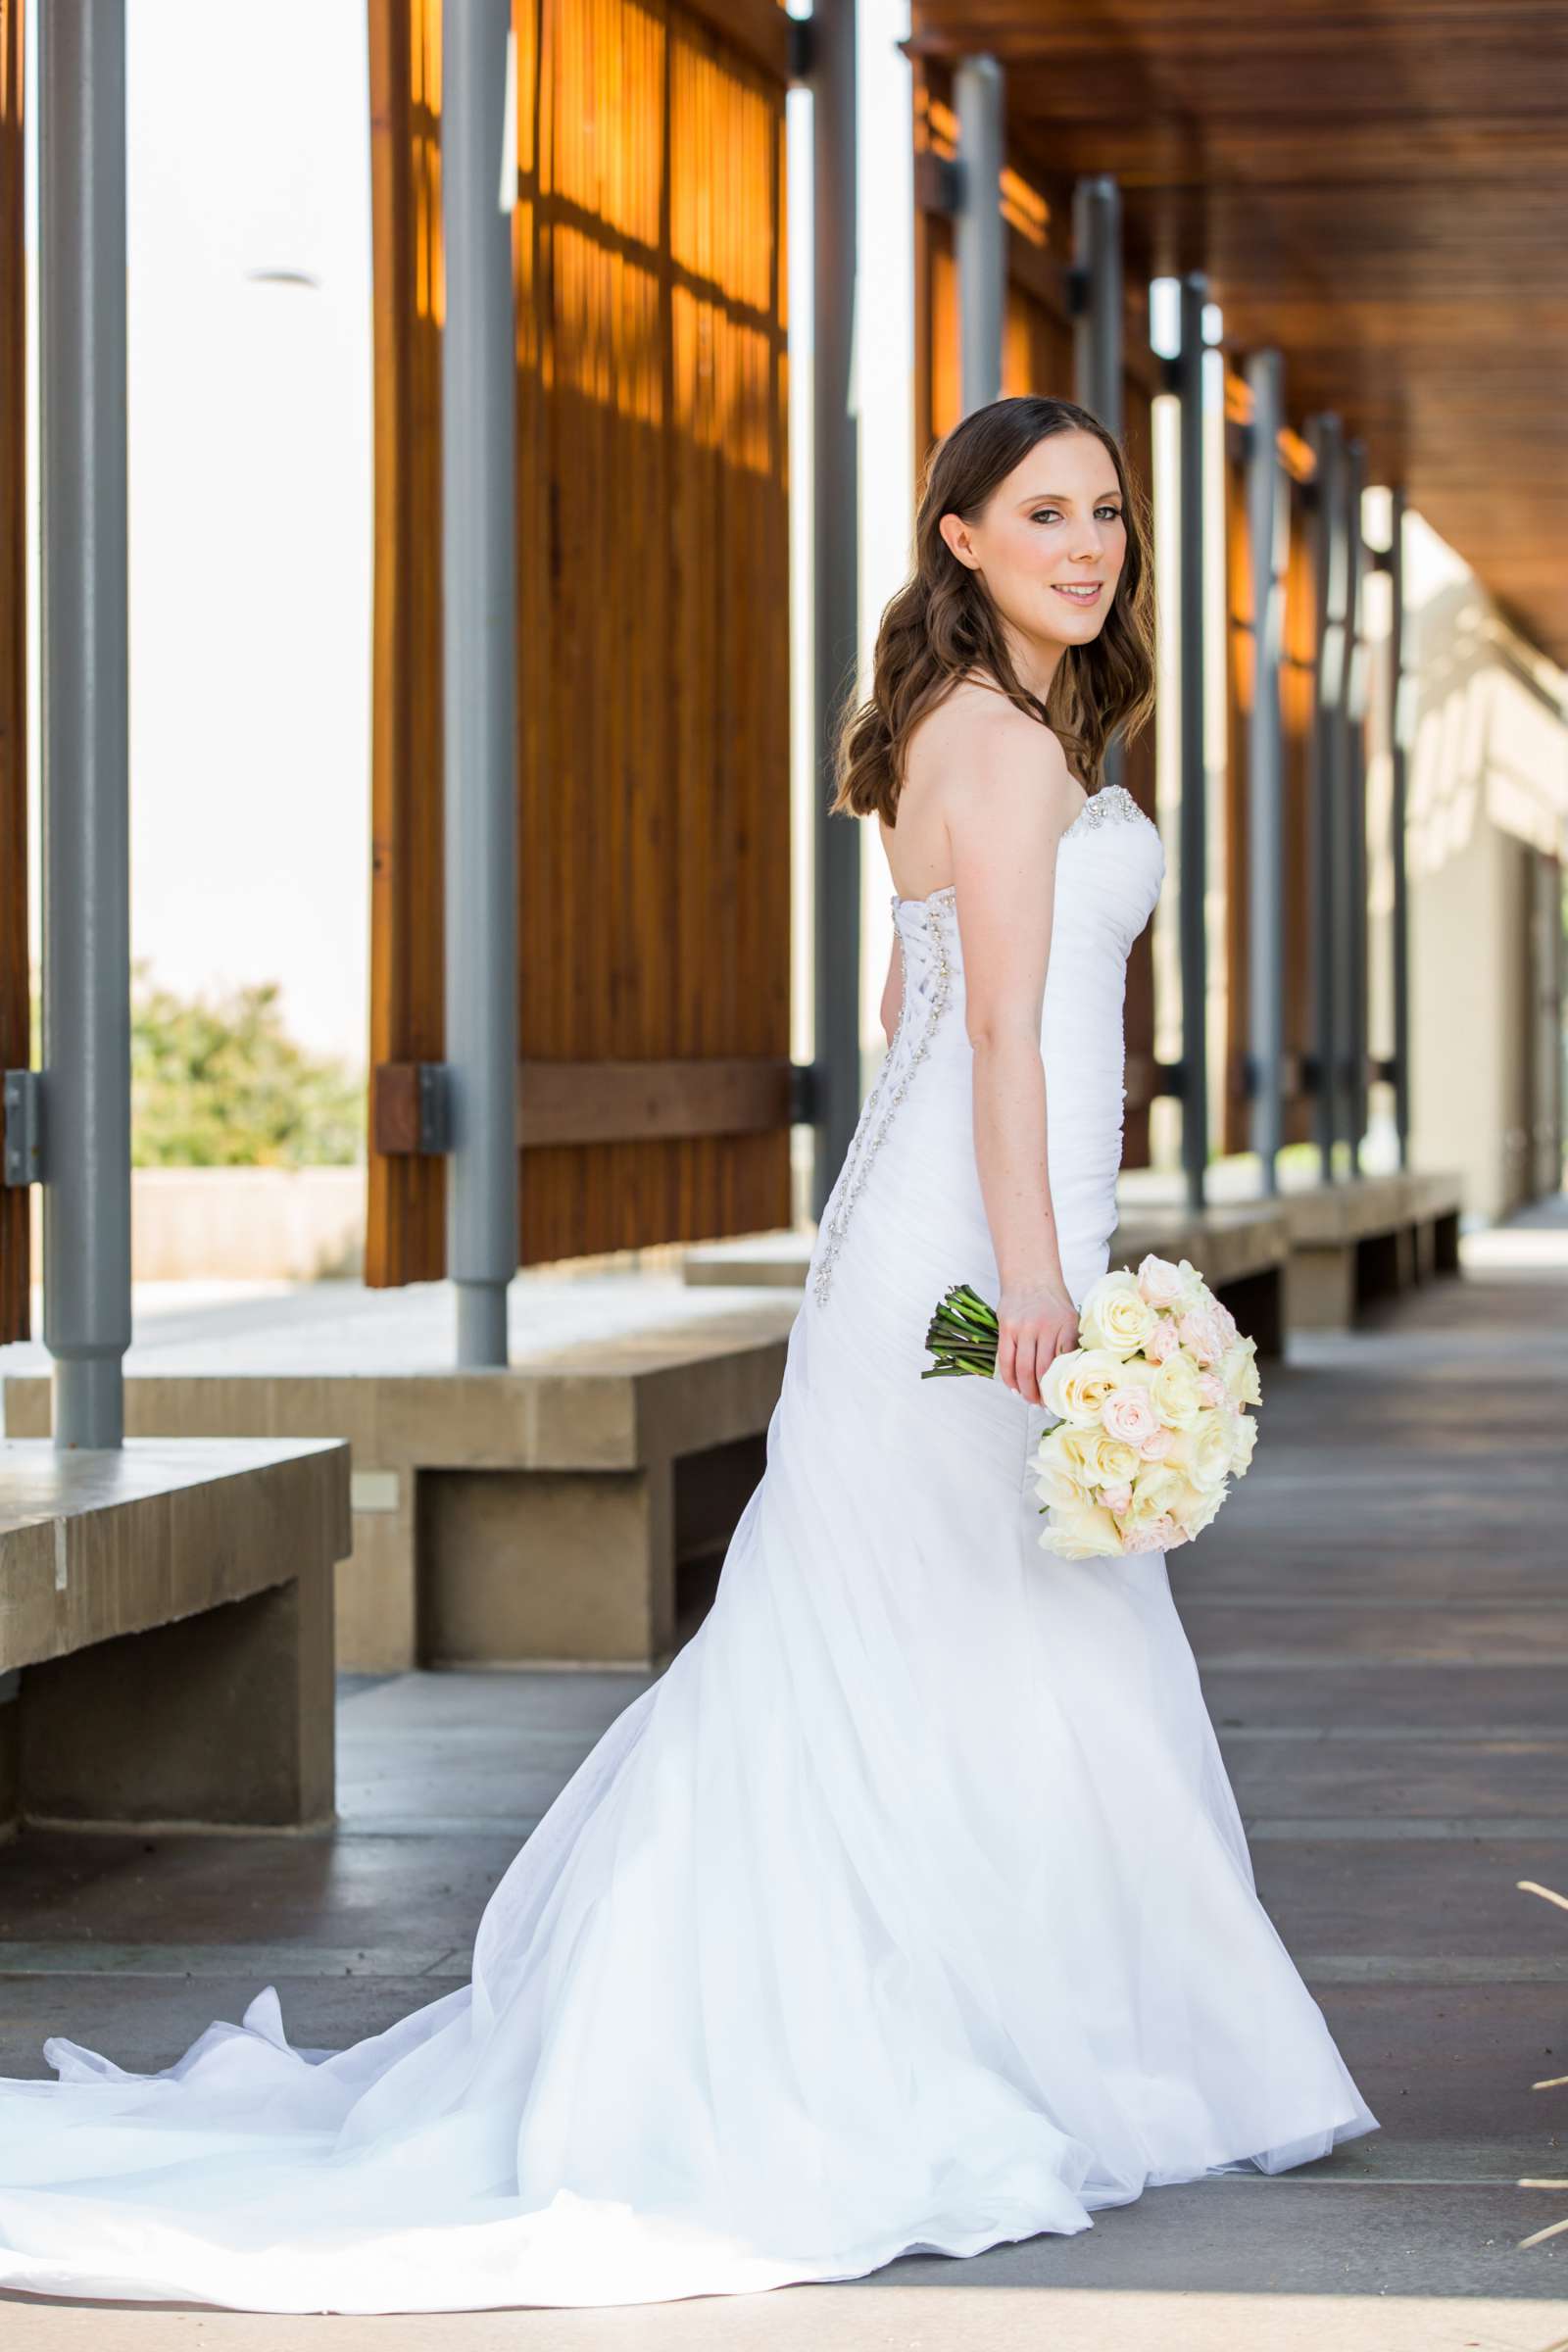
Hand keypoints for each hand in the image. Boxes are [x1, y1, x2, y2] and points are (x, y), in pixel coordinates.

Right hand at [994, 1275, 1078, 1404]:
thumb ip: (1071, 1344)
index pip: (1064, 1365)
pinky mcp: (1006, 1327)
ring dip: (1026, 1390)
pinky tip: (1014, 1388)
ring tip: (1030, 1401)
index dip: (1061, 1387)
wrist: (1031, 1275)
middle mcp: (1046, 1327)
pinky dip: (1009, 1378)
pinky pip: (1006, 1359)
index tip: (1061, 1401)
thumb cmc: (1053, 1301)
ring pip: (1024, 1369)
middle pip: (1043, 1371)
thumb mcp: (1070, 1319)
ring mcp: (1024, 1327)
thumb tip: (1072, 1377)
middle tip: (1044, 1407)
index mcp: (1067, 1326)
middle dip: (1043, 1394)